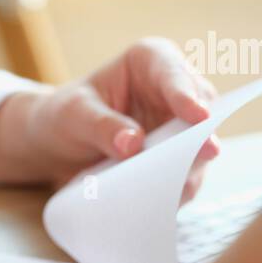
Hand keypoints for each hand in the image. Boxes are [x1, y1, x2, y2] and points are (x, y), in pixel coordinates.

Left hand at [0, 37, 219, 202]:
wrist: (57, 146)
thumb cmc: (64, 116)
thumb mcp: (74, 115)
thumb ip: (102, 126)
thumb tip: (133, 145)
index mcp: (151, 60)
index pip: (174, 75)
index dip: (187, 96)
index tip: (198, 117)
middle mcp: (175, 90)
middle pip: (201, 113)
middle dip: (198, 137)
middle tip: (203, 155)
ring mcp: (181, 127)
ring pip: (200, 148)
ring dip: (189, 169)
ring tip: (172, 189)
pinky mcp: (179, 158)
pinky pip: (187, 176)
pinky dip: (176, 189)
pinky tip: (163, 201)